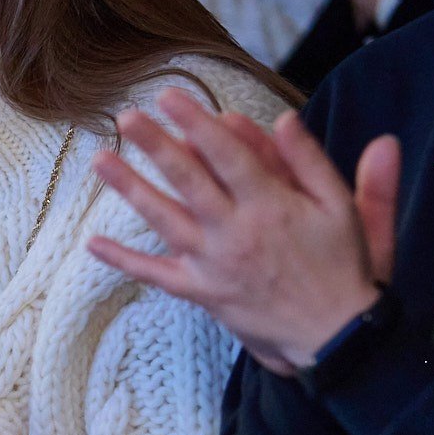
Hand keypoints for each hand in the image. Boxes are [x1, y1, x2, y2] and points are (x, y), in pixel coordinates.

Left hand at [88, 88, 398, 372]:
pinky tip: (92, 243)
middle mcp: (235, 232)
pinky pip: (157, 275)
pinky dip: (124, 260)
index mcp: (271, 206)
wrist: (336, 338)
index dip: (198, 123)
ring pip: (165, 220)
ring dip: (131, 189)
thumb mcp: (341, 208)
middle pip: (189, 181)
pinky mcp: (203, 292)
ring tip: (101, 159)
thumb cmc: (341, 266)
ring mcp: (214, 264)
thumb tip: (285, 117)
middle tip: (127, 116)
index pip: (228, 155)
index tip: (170, 95)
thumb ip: (311, 161)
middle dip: (156, 146)